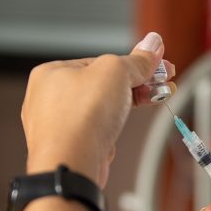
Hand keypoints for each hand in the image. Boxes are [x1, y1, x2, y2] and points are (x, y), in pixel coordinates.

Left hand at [21, 32, 175, 187]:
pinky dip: (113, 129)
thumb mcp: (116, 72)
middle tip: (162, 84)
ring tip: (155, 100)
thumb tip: (153, 44)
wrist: (72, 165)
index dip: (132, 64)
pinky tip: (121, 130)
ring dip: (127, 107)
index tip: (157, 66)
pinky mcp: (69, 147)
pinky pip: (95, 131)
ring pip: (99, 110)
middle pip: (101, 86)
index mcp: (52, 72)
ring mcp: (57, 125)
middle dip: (136, 85)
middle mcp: (49, 98)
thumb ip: (136, 60)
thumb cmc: (80, 117)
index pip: (99, 62)